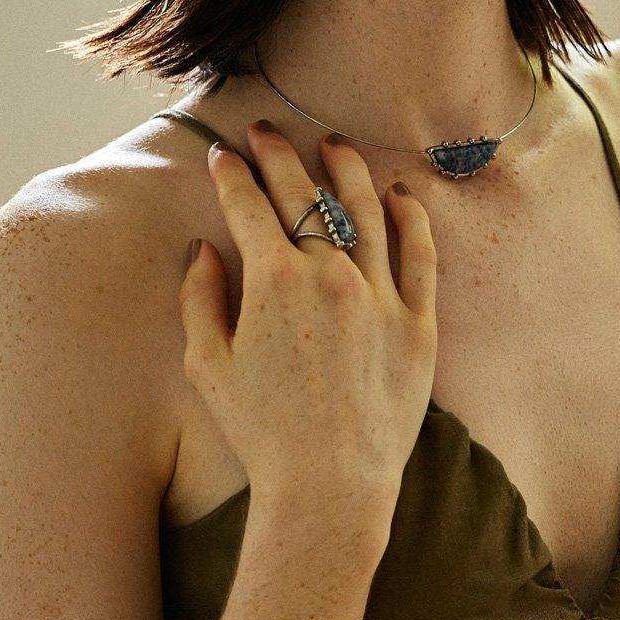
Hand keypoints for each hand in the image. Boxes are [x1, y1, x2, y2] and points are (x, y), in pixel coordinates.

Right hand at [178, 123, 437, 524]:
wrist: (330, 486)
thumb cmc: (261, 432)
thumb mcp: (208, 365)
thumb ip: (200, 298)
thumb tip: (204, 248)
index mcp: (274, 281)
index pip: (250, 205)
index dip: (232, 174)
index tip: (223, 154)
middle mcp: (330, 274)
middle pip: (304, 194)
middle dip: (279, 155)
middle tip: (266, 133)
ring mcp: (380, 294)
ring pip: (365, 208)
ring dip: (345, 168)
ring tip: (333, 143)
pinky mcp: (418, 321)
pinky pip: (419, 253)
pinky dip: (410, 216)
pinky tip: (399, 193)